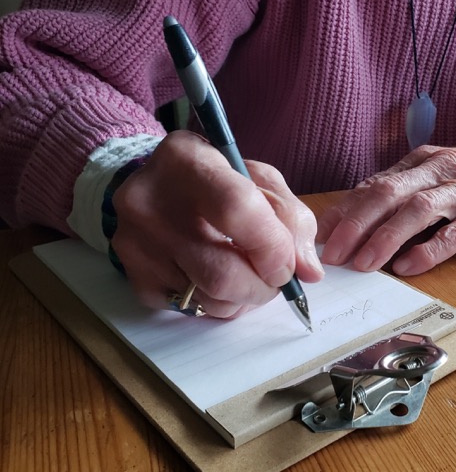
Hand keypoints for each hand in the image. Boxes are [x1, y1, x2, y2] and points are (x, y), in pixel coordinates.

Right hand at [111, 130, 323, 317]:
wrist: (155, 185)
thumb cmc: (218, 180)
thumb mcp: (259, 180)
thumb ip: (292, 219)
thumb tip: (308, 272)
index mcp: (188, 162)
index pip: (237, 210)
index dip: (272, 248)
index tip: (287, 265)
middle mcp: (150, 202)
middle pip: (222, 274)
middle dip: (263, 288)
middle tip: (272, 279)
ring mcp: (136, 243)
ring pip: (208, 300)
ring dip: (242, 299)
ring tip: (245, 276)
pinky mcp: (133, 275)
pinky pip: (188, 310)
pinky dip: (214, 304)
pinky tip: (214, 278)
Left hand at [317, 143, 455, 274]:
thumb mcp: (429, 177)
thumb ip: (395, 194)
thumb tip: (350, 223)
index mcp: (417, 162)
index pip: (372, 185)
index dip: (345, 211)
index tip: (321, 237)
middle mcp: (436, 170)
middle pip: (389, 194)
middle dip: (356, 225)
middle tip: (333, 255)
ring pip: (419, 210)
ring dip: (387, 237)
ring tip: (364, 264)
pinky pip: (455, 233)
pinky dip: (430, 250)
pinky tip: (408, 267)